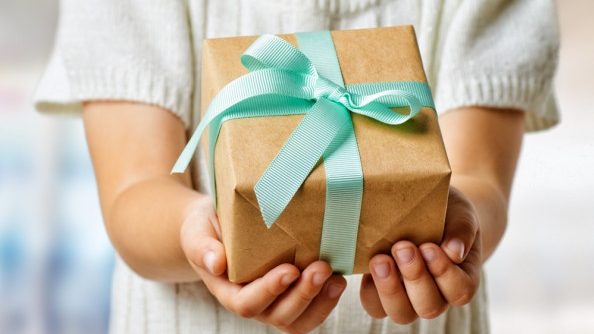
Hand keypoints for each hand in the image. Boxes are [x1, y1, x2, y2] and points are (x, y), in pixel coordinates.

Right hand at [180, 196, 346, 332]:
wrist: (218, 226)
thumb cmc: (206, 228)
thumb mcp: (197, 231)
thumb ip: (202, 247)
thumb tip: (216, 262)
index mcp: (228, 291)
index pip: (247, 302)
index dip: (270, 290)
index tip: (289, 269)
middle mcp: (253, 302)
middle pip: (279, 315)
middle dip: (303, 295)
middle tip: (321, 268)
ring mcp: (274, 302)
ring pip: (298, 320)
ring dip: (320, 302)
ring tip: (335, 278)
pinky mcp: (291, 294)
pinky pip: (311, 310)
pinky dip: (327, 299)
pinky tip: (338, 279)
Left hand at [359, 187, 481, 323]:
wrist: (422, 208)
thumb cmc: (446, 214)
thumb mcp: (459, 213)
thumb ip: (461, 229)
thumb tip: (454, 251)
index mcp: (461, 280)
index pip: (459, 290)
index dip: (444, 272)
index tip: (429, 247)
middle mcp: (437, 297)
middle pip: (429, 307)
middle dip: (415, 277)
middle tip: (402, 248)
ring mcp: (409, 300)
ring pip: (401, 313)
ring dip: (389, 288)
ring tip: (380, 260)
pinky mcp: (383, 296)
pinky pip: (375, 306)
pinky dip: (370, 289)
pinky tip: (368, 265)